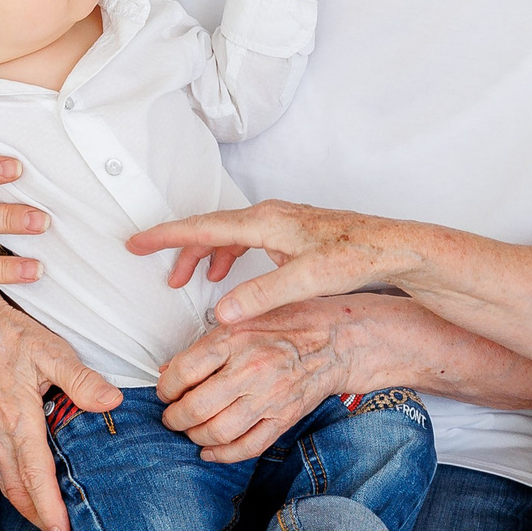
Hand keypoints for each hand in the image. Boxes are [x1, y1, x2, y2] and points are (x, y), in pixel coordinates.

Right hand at [0, 283, 120, 530]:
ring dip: (26, 504)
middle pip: (17, 489)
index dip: (49, 509)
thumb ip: (81, 380)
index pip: (35, 476)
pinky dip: (14, 484)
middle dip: (39, 517)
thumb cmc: (6, 331)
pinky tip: (28, 485)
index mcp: (14, 418)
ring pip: (4, 481)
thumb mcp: (50, 350)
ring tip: (49, 520)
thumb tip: (112, 401)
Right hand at [128, 200, 417, 327]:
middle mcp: (270, 216)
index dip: (165, 236)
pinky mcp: (293, 234)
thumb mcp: (305, 281)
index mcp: (265, 223)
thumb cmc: (357, 257)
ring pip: (229, 234)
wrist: (396, 247)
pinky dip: (229, 256)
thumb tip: (219, 313)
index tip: (135, 243)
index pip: (202, 226)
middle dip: (180, 249)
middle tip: (159, 273)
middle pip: (210, 228)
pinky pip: (247, 240)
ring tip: (190, 281)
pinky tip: (231, 277)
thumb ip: (260, 296)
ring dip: (205, 255)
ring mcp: (282, 223)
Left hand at [153, 294, 415, 460]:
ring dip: (194, 436)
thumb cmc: (290, 322)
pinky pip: (247, 446)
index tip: (165, 391)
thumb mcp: (244, 316)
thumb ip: (207, 342)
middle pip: (195, 408)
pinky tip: (210, 451)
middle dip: (174, 418)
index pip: (183, 372)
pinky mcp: (284, 418)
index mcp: (236, 339)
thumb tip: (169, 370)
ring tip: (188, 431)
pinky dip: (223, 454)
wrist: (338, 339)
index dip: (166, 387)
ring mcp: (269, 397)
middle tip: (170, 417)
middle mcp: (251, 370)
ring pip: (217, 432)